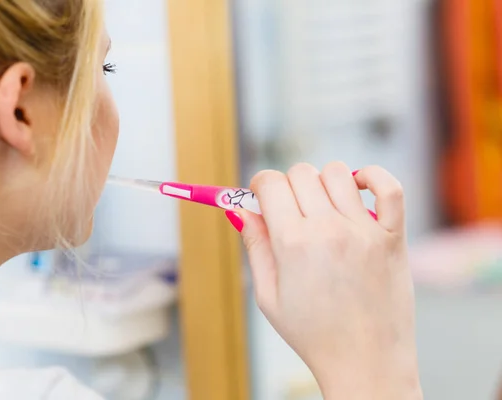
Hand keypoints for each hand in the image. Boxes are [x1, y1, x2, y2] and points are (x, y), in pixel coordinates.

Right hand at [227, 162, 421, 399]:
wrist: (365, 363)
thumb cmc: (313, 335)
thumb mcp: (268, 296)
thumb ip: (255, 246)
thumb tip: (240, 209)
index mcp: (294, 243)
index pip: (270, 183)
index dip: (259, 185)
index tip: (261, 196)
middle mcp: (329, 229)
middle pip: (300, 173)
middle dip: (287, 186)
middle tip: (289, 211)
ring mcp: (364, 230)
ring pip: (337, 172)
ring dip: (322, 182)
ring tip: (322, 207)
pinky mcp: (393, 236)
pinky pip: (389, 186)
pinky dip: (372, 177)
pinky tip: (358, 188)